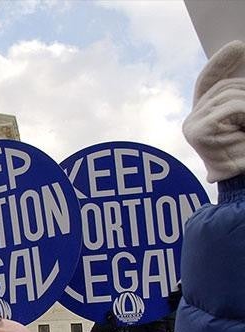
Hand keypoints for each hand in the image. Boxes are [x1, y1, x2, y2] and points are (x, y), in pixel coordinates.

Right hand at [183, 40, 244, 182]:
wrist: (243, 183)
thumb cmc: (244, 152)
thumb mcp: (241, 119)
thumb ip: (236, 100)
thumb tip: (238, 59)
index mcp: (202, 117)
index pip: (208, 80)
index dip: (221, 62)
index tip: (238, 46)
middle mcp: (193, 120)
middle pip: (224, 87)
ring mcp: (193, 126)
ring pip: (230, 95)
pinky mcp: (198, 132)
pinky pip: (230, 107)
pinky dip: (244, 114)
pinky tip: (243, 130)